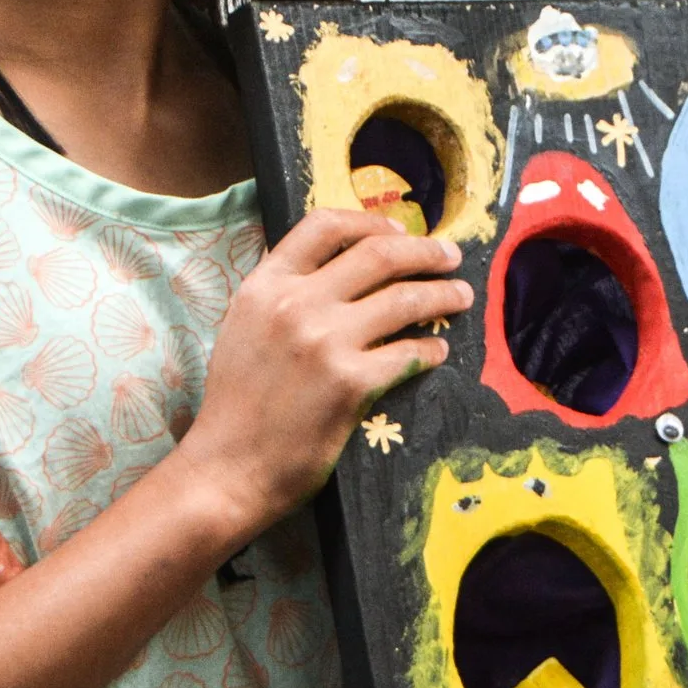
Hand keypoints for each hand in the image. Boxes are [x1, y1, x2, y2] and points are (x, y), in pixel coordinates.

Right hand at [187, 209, 475, 532]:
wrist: (227, 466)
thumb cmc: (236, 403)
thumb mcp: (244, 328)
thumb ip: (283, 295)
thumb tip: (341, 272)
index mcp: (265, 285)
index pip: (324, 225)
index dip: (371, 221)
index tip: (400, 230)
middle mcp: (295, 304)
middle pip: (378, 253)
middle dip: (425, 251)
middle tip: (450, 257)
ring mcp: (325, 342)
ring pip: (404, 299)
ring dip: (442, 294)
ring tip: (460, 297)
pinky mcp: (351, 383)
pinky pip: (409, 353)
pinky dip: (431, 349)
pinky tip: (438, 351)